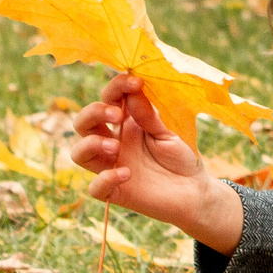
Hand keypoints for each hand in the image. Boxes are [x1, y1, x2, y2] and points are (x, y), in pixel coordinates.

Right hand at [68, 74, 244, 253]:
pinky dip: (105, 179)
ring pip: (78, 152)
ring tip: (116, 147)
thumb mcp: (170, 132)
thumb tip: (134, 92)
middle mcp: (112, 141)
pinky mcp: (115, 191)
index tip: (135, 82)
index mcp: (126, 122)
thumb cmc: (181, 156)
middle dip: (94, 112)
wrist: (194, 191)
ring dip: (91, 144)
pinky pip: (95, 187)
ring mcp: (110, 166)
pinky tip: (126, 174)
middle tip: (118, 115)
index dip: (116, 86)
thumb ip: (150, 116)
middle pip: (83, 122)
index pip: (108, 98)